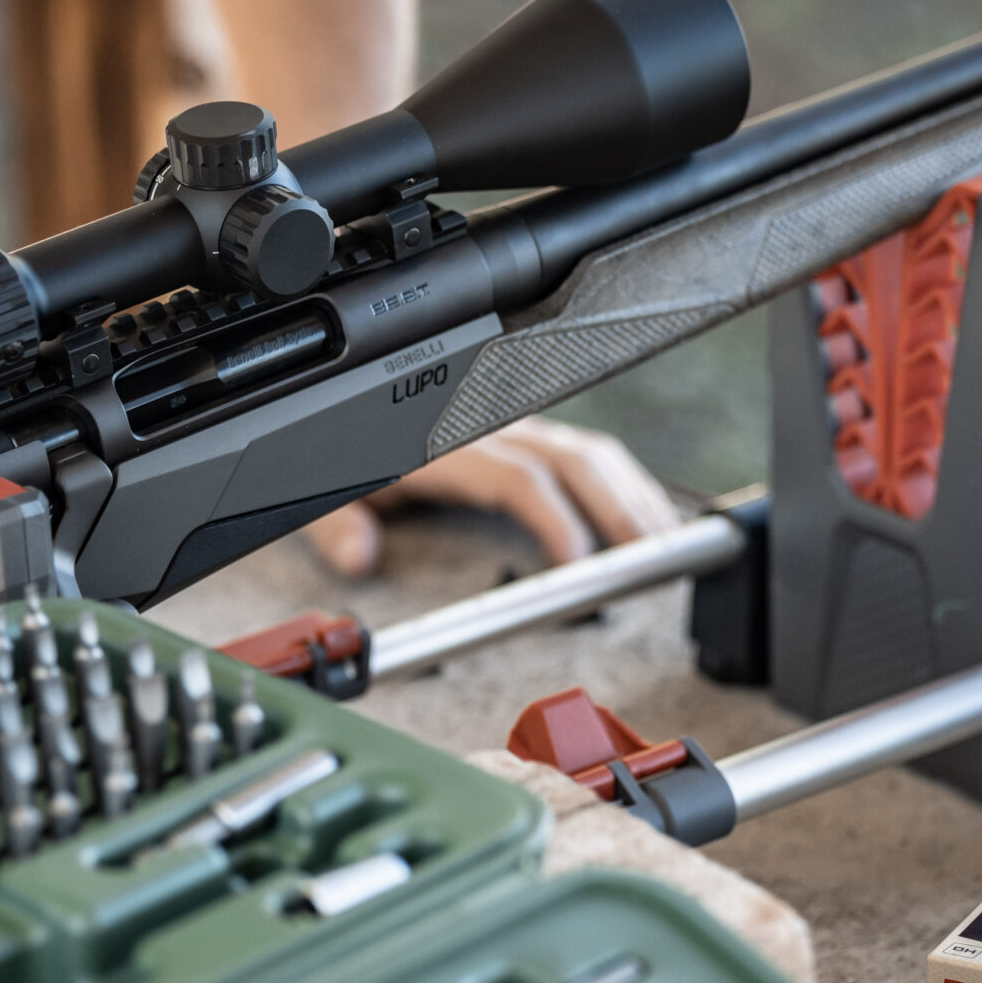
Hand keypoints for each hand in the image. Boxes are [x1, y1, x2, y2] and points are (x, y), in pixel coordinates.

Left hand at [303, 417, 680, 577]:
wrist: (333, 421)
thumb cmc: (336, 455)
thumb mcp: (321, 491)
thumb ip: (336, 524)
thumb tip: (359, 555)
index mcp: (446, 443)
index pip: (517, 477)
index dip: (554, 517)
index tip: (579, 562)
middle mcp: (489, 430)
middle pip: (572, 458)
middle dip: (618, 506)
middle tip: (650, 558)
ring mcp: (513, 430)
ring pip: (587, 453)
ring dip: (629, 496)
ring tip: (660, 544)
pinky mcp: (526, 437)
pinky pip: (584, 454)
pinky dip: (622, 485)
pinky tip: (641, 517)